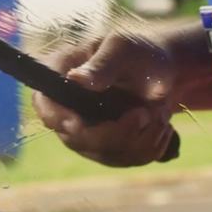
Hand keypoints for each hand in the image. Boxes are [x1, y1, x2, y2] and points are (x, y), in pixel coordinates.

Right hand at [32, 32, 178, 166]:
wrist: (166, 72)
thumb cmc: (140, 52)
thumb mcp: (123, 50)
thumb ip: (102, 65)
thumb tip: (76, 79)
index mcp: (62, 75)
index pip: (45, 103)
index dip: (57, 118)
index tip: (79, 125)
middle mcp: (68, 107)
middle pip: (76, 138)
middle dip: (116, 133)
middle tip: (146, 114)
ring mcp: (86, 131)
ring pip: (104, 154)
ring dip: (140, 138)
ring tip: (158, 112)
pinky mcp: (107, 147)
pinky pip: (123, 161)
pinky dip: (149, 147)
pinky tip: (161, 126)